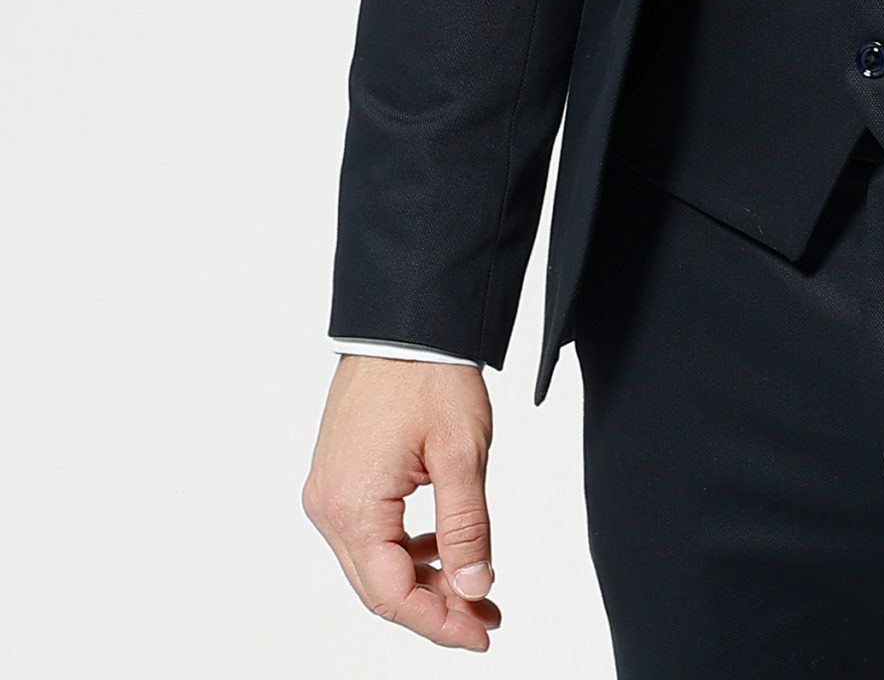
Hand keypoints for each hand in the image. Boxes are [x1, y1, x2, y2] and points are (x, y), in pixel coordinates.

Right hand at [304, 356, 500, 650]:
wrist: (404, 318)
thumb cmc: (429, 373)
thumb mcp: (460, 454)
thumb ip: (466, 528)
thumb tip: (472, 586)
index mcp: (353, 507)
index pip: (393, 596)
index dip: (440, 624)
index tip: (482, 634)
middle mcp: (328, 506)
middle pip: (379, 587)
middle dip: (435, 608)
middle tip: (486, 616)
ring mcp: (328, 490)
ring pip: (374, 563)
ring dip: (423, 580)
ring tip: (476, 585)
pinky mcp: (338, 475)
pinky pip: (369, 532)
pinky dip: (407, 549)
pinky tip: (443, 548)